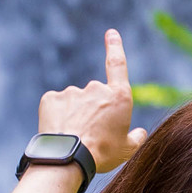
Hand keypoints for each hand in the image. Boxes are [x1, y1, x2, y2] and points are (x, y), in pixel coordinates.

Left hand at [39, 29, 146, 174]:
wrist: (68, 158)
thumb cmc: (102, 154)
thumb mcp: (127, 150)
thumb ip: (136, 137)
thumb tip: (140, 132)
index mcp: (119, 97)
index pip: (117, 64)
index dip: (115, 47)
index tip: (111, 34)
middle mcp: (95, 89)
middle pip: (95, 96)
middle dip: (92, 111)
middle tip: (91, 136)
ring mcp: (72, 92)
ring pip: (74, 102)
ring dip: (75, 116)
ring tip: (74, 138)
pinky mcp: (51, 98)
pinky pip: (56, 106)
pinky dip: (58, 118)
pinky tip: (60, 133)